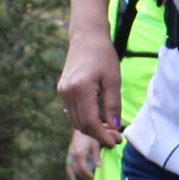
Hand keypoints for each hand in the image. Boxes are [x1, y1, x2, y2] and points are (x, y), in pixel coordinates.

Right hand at [58, 28, 125, 147]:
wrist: (86, 37)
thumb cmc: (103, 55)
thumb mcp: (113, 80)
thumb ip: (113, 105)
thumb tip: (116, 127)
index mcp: (80, 88)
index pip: (90, 122)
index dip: (102, 136)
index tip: (115, 142)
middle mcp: (67, 92)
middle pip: (81, 125)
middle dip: (99, 135)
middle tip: (116, 139)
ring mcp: (62, 91)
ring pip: (76, 121)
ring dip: (92, 129)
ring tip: (110, 131)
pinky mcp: (62, 90)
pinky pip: (73, 112)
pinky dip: (85, 120)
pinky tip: (99, 120)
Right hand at [65, 132, 102, 179]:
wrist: (80, 131)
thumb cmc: (89, 137)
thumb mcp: (95, 145)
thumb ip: (96, 156)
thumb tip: (99, 167)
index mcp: (79, 153)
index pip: (82, 168)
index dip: (87, 176)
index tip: (93, 179)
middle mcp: (72, 157)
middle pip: (75, 172)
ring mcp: (68, 157)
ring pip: (69, 172)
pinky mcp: (68, 158)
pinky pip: (68, 169)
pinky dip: (72, 176)